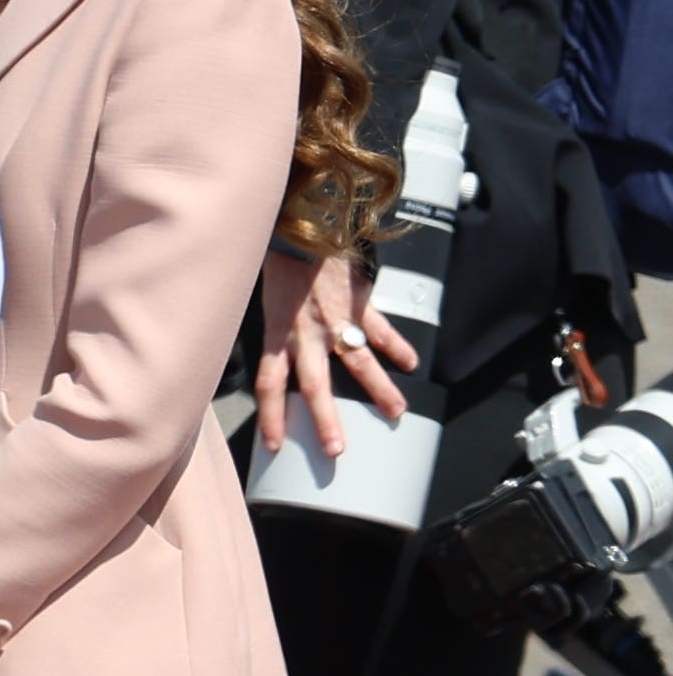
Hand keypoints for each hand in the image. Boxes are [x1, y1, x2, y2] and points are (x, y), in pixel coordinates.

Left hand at [253, 249, 415, 458]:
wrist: (299, 225)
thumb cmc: (278, 264)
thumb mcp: (265, 304)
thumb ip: (275, 334)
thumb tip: (277, 361)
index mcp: (277, 335)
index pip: (269, 385)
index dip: (271, 416)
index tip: (275, 445)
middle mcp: (305, 333)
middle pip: (314, 385)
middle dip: (325, 419)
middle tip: (336, 449)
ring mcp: (334, 320)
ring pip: (357, 362)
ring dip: (378, 390)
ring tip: (396, 413)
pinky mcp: (358, 303)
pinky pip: (380, 329)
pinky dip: (396, 346)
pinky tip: (410, 363)